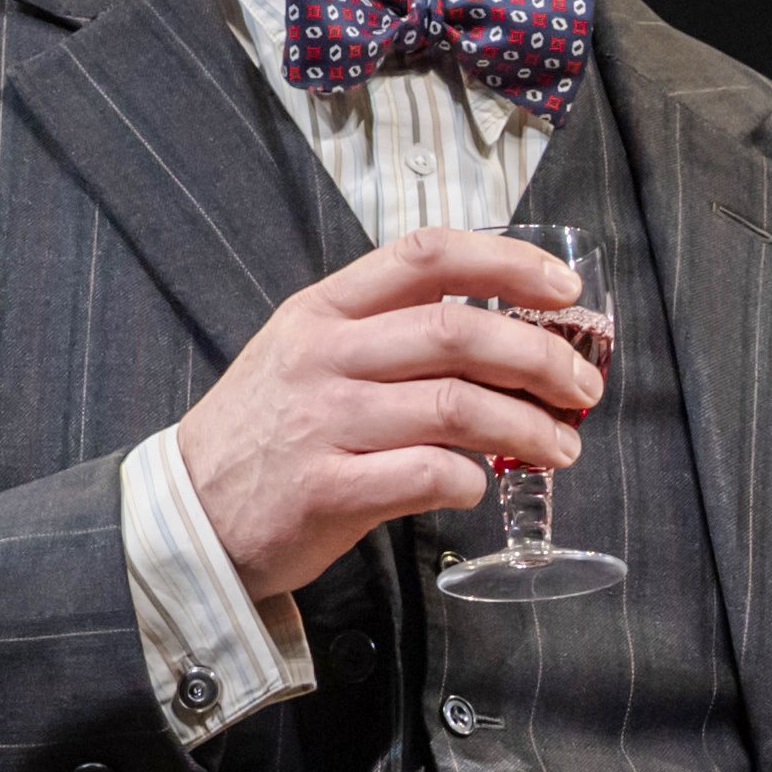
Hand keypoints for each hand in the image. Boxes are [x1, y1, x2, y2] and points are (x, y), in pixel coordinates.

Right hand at [176, 227, 609, 601]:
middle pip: (457, 333)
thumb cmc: (268, 431)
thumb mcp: (309, 354)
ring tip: (561, 447)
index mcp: (324, 310)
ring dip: (527, 428)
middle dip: (541, 359)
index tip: (564, 289)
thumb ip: (389, 335)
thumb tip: (504, 334)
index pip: (426, 257)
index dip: (507, 263)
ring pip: (455, 407)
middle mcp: (323, 357)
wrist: (188, 514)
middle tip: (582, 388)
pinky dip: (472, 482)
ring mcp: (322, 423)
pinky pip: (427, 476)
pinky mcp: (327, 490)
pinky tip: (480, 487)